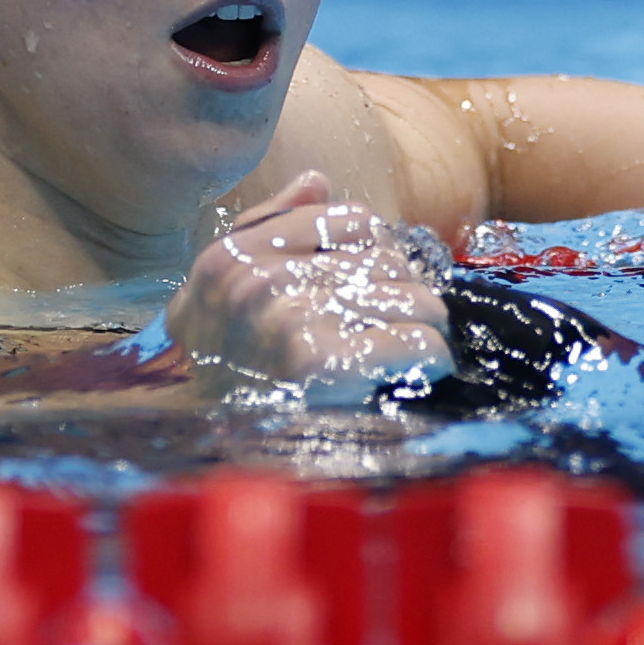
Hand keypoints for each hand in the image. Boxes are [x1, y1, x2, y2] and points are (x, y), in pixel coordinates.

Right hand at [165, 172, 453, 404]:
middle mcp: (254, 280)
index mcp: (231, 256)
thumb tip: (316, 181)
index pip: (353, 219)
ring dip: (426, 328)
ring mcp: (286, 319)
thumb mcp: (222, 299)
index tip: (376, 290)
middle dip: (407, 295)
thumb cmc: (228, 377)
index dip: (380, 254)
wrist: (212, 463)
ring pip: (413, 298)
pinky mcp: (320, 366)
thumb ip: (268, 231)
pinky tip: (418, 375)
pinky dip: (431, 361)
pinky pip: (417, 343)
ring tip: (411, 353)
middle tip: (401, 328)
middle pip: (388, 261)